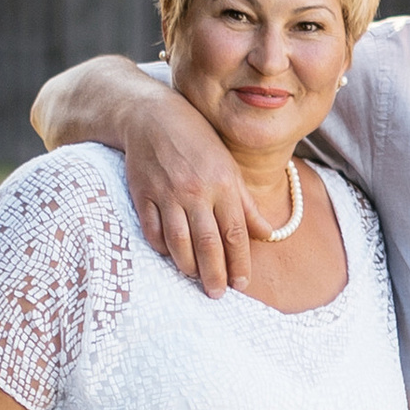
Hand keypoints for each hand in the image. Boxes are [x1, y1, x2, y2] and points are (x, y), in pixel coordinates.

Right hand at [123, 84, 274, 295]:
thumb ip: (246, 204)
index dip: (240, 261)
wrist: (152, 116)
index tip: (242, 283)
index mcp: (222, 184)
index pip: (236, 232)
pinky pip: (152, 231)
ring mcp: (167, 194)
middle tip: (217, 294)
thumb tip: (267, 235)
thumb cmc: (197, 141)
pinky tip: (170, 256)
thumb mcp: (228, 166)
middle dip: (214, 274)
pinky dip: (162, 248)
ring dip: (188, 266)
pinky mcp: (142, 194)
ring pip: (179, 242)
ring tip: (195, 278)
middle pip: (208, 243)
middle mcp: (196, 191)